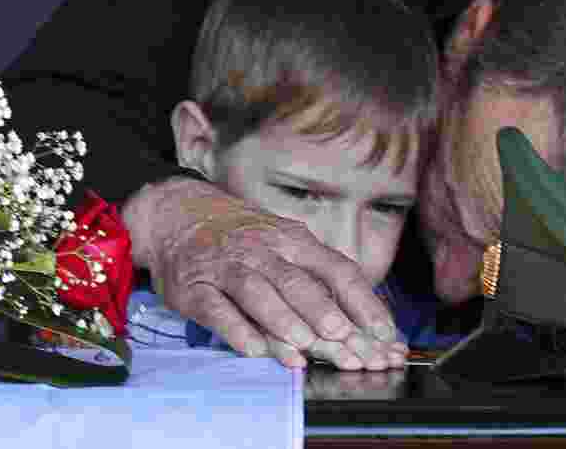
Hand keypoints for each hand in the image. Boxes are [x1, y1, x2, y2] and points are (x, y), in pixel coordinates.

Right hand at [122, 176, 407, 369]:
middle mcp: (265, 251)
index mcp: (296, 241)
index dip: (364, 304)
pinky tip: (254, 349)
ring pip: (259, 293)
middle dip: (327, 315)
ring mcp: (229, 268)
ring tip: (305, 346)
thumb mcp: (286, 247)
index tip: (386, 334)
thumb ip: (319, 282)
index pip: (339, 270)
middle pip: (300, 283)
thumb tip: (363, 326)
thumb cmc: (245, 240)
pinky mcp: (195, 288)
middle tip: (350, 343)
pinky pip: (217, 309)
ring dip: (284, 320)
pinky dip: (237, 329)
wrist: (179, 215)